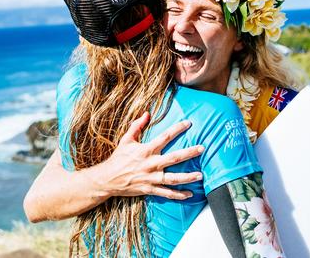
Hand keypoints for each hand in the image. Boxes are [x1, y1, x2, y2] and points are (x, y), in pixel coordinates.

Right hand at [86, 112, 203, 199]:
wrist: (107, 179)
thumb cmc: (118, 158)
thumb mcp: (126, 140)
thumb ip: (137, 126)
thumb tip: (146, 113)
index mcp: (146, 150)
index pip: (165, 137)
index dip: (177, 129)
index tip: (189, 123)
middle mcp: (151, 164)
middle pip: (174, 158)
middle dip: (189, 153)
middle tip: (202, 148)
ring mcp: (151, 178)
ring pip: (173, 178)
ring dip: (187, 177)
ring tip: (200, 175)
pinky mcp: (150, 189)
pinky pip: (166, 193)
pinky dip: (178, 195)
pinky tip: (190, 194)